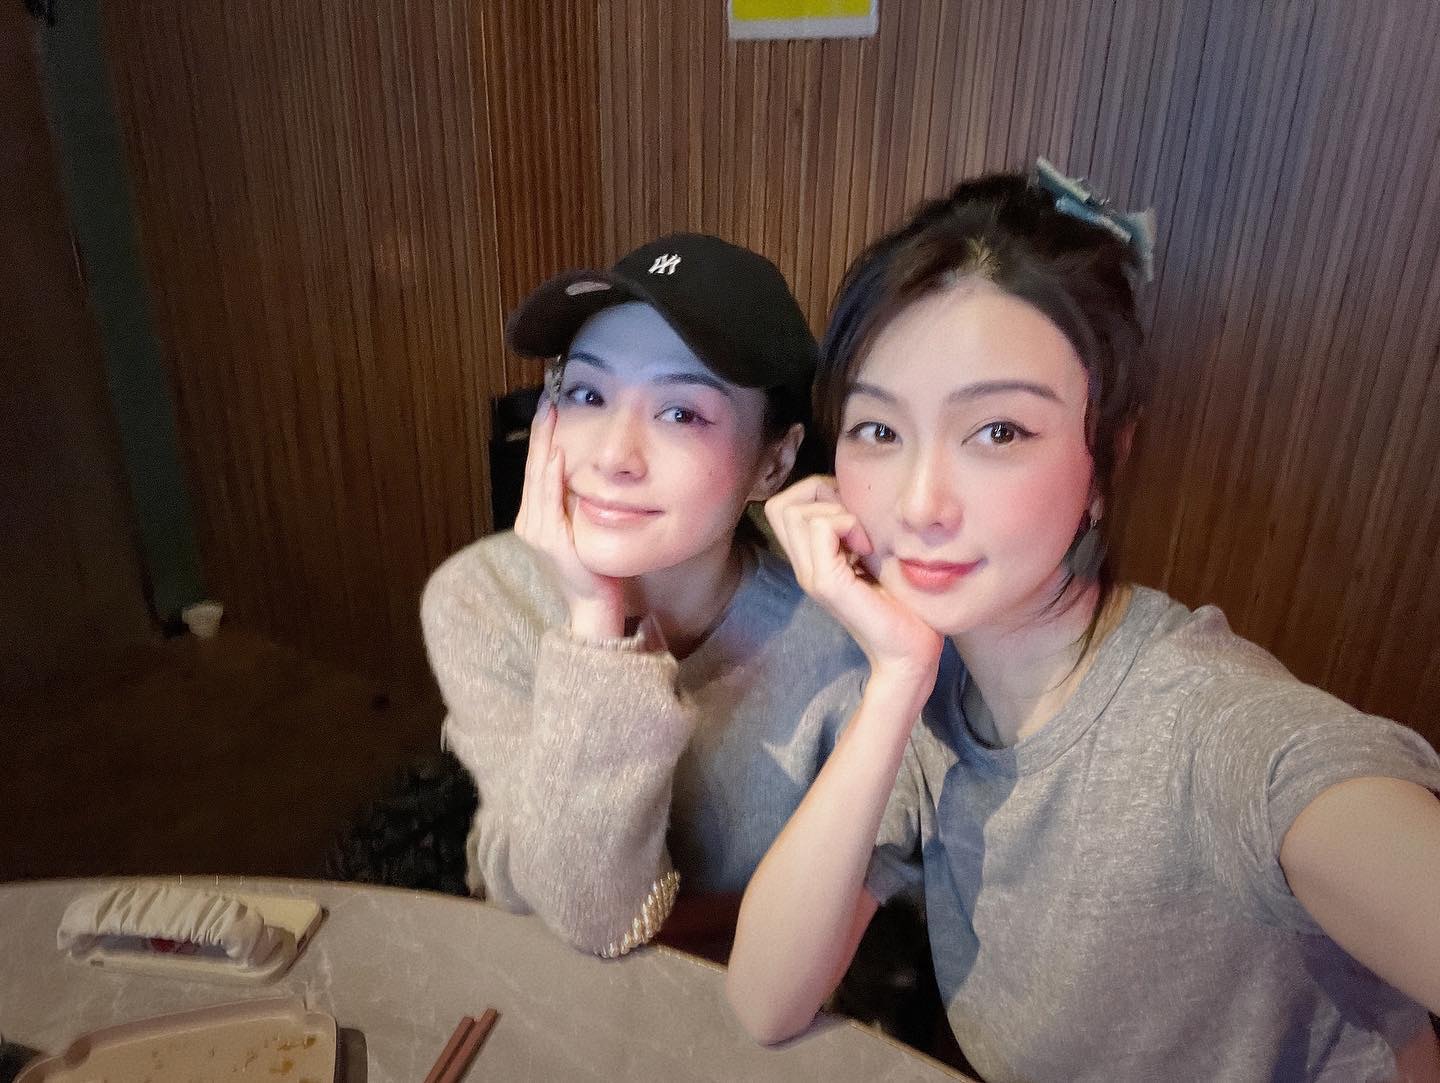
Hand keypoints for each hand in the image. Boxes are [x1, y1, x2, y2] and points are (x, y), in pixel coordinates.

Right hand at [515, 401, 626, 637]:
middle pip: (534, 468)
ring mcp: (538, 533)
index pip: (537, 469)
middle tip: (548, 401)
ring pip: (539, 479)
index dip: (541, 438)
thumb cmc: (591, 569)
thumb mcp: (580, 528)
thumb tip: (583, 473)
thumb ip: (575, 504)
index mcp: (534, 518)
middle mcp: (530, 523)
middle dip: (540, 433)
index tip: (548, 408)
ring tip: (550, 416)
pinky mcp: (552, 542)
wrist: (593, 605)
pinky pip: (550, 502)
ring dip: (544, 445)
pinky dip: (552, 476)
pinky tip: (557, 455)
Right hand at [764, 476, 941, 690]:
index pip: (782, 506)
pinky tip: (867, 548)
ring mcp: (811, 576)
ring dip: (834, 511)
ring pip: (794, 512)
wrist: (909, 652)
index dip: (814, 493)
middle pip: (780, 505)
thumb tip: (852, 493)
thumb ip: (855, 531)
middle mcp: (804, 567)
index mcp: (812, 560)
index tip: (851, 511)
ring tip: (862, 537)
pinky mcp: (827, 583)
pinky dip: (847, 524)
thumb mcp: (873, 556)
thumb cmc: (901, 605)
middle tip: (854, 519)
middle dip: (818, 495)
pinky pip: (821, 528)